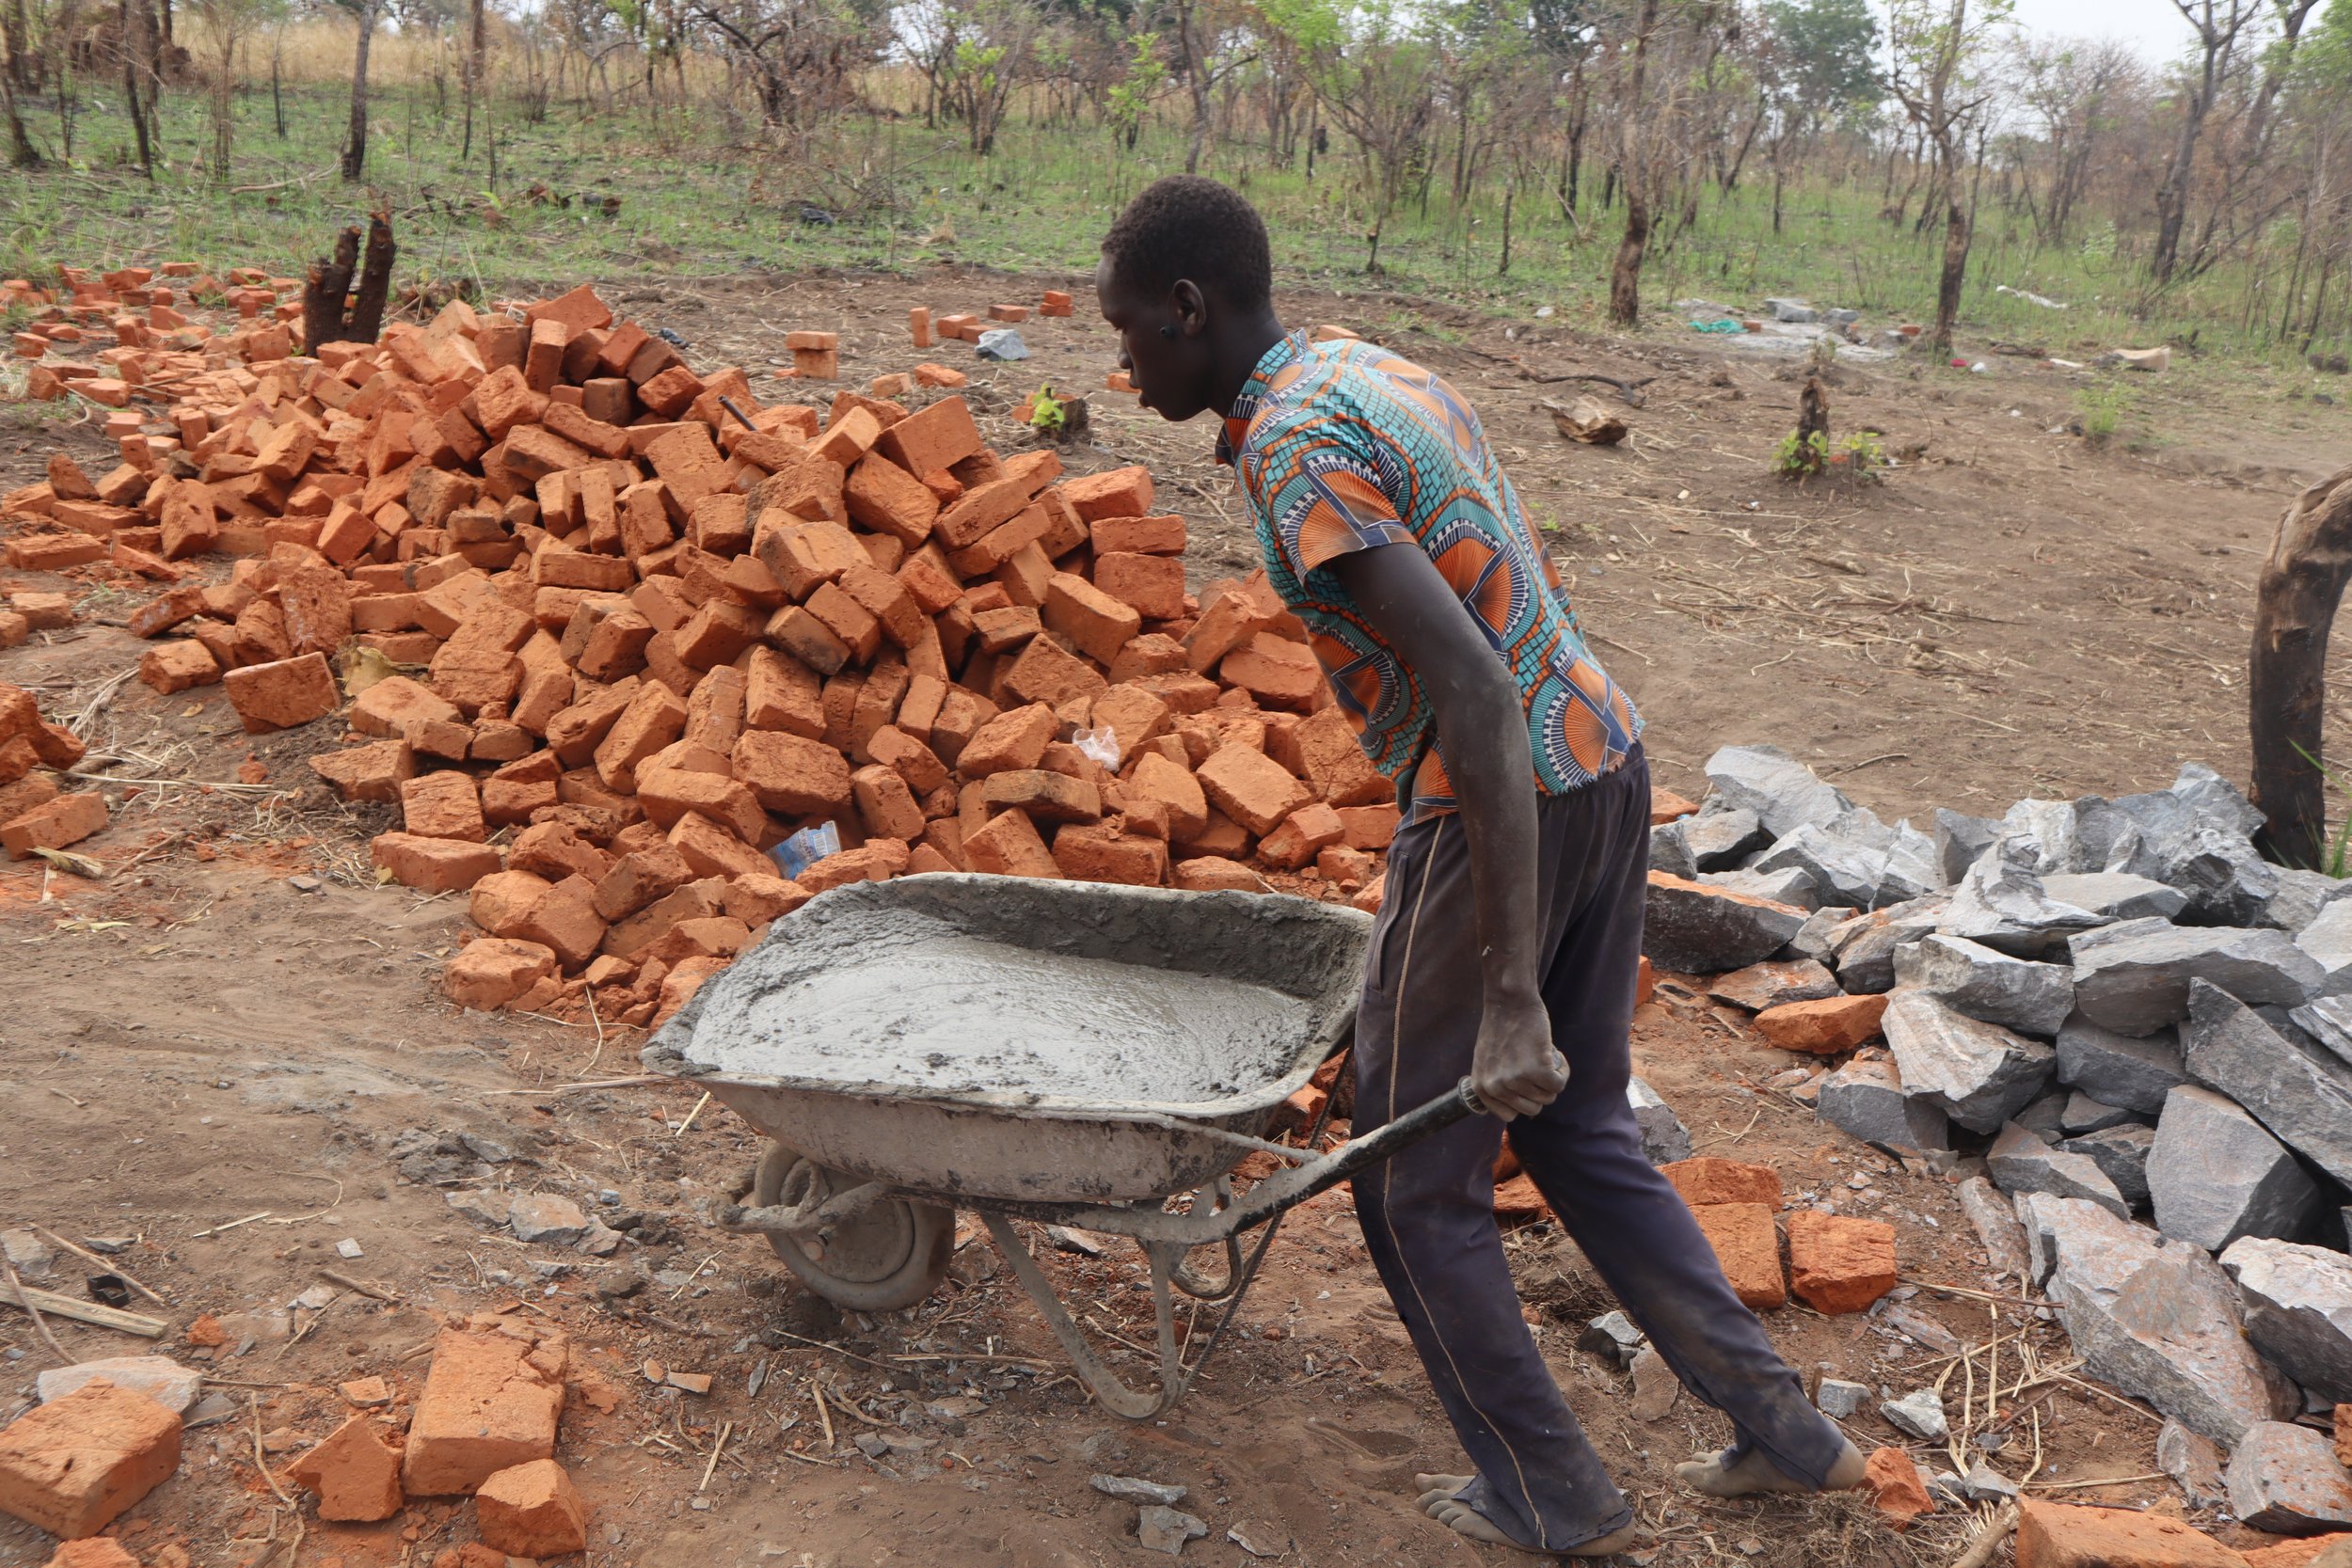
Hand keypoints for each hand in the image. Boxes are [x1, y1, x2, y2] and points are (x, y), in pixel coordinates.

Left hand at [1471, 992, 1567, 1121]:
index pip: (1510, 1115)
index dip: (1522, 1098)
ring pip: (1547, 1097)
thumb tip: (1514, 1110)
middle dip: (1539, 1090)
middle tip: (1537, 1066)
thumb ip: (1496, 1085)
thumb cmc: (1501, 1028)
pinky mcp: (1537, 1071)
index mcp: (1481, 1088)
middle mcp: (1496, 1088)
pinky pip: (1559, 1085)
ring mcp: (1516, 1080)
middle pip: (1532, 1109)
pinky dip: (1563, 1071)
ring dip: (1551, 1078)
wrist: (1509, 1002)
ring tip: (1544, 1057)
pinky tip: (1556, 1055)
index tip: (1525, 1080)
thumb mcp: (1487, 1062)